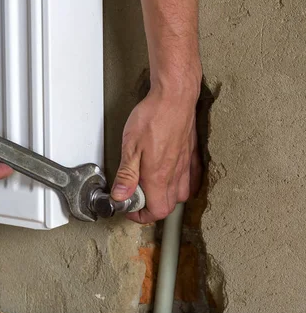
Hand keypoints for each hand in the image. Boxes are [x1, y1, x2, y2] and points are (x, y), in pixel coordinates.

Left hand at [111, 80, 201, 222]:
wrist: (175, 97)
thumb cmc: (152, 117)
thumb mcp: (130, 146)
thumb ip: (126, 174)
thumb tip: (120, 196)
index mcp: (158, 176)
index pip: (156, 211)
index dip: (141, 216)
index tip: (130, 208)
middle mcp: (175, 174)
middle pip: (169, 206)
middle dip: (152, 208)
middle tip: (137, 198)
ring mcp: (186, 164)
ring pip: (182, 194)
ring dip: (167, 197)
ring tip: (152, 188)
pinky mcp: (192, 154)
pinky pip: (193, 179)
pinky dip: (182, 184)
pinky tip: (172, 177)